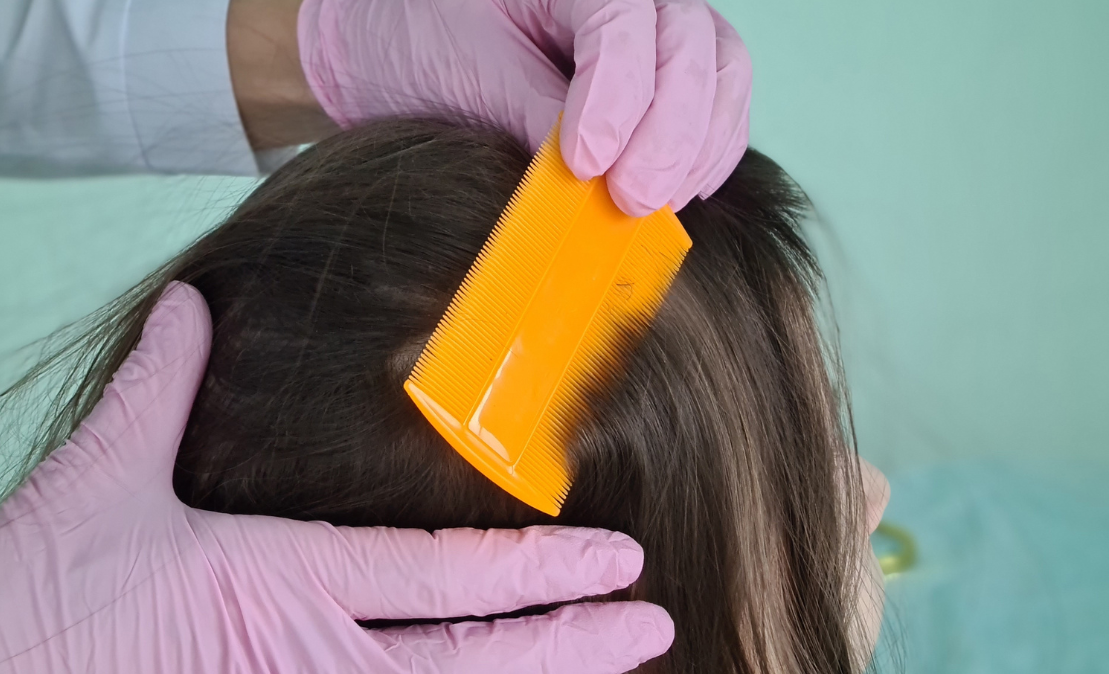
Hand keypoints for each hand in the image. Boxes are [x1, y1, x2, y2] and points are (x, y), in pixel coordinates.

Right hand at [0, 283, 673, 673]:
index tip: (615, 558)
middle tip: (654, 630)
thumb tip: (188, 310)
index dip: (538, 570)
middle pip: (468, 669)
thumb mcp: (96, 485)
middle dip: (570, 649)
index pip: (442, 575)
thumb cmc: (21, 612)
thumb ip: (162, 391)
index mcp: (277, 585)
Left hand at [297, 0, 750, 215]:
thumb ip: (530, 117)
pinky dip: (704, 154)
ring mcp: (658, 28)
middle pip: (694, 47)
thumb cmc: (424, 39)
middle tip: (632, 200)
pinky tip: (674, 194)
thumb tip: (584, 189)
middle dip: (671, 132)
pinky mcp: (665, 75)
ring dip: (698, 148)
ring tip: (653, 204)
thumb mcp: (466, 73)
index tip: (586, 163)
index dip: (619, 97)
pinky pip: (716, 105)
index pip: (625, 21)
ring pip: (722, 73)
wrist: (400, 38)